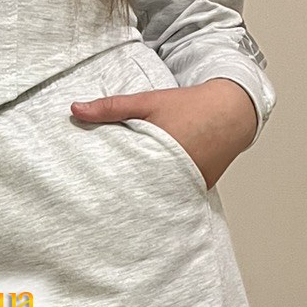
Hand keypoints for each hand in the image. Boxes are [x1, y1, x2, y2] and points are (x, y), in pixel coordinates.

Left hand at [68, 77, 256, 189]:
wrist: (232, 111)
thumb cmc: (189, 106)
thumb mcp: (147, 102)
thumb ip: (111, 107)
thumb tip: (74, 109)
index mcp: (161, 155)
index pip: (126, 179)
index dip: (108, 187)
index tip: (90, 194)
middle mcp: (178, 175)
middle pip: (141, 192)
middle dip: (122, 195)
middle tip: (97, 204)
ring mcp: (191, 185)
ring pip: (159, 196)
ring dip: (142, 196)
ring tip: (119, 204)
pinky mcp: (200, 188)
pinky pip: (176, 194)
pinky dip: (162, 193)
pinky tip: (146, 194)